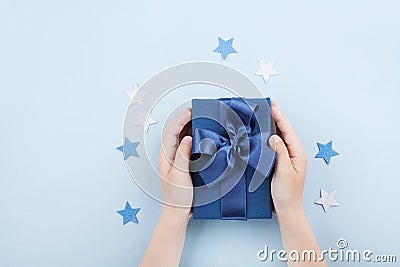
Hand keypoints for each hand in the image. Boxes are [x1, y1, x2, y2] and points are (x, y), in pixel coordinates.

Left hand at [140, 109, 192, 266]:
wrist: (178, 211)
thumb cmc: (177, 197)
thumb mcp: (180, 175)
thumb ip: (183, 156)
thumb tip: (187, 138)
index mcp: (165, 156)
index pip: (171, 133)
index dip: (180, 120)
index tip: (189, 112)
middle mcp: (169, 155)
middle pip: (174, 132)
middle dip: (183, 119)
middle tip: (194, 110)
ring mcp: (175, 159)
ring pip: (180, 137)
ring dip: (188, 126)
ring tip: (198, 117)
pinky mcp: (183, 163)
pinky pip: (187, 146)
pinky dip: (192, 137)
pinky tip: (199, 134)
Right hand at [268, 100, 306, 217]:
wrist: (287, 209)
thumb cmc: (287, 194)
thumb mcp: (284, 172)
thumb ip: (280, 153)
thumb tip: (274, 138)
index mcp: (298, 155)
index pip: (288, 132)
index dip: (281, 118)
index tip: (273, 106)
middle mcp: (294, 155)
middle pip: (286, 132)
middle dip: (278, 117)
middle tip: (270, 105)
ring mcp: (288, 159)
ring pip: (282, 138)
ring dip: (275, 126)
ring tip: (268, 115)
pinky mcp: (281, 164)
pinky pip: (277, 146)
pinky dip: (271, 137)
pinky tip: (266, 134)